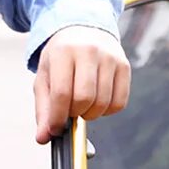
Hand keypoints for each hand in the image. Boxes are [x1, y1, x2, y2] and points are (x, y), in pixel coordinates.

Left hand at [33, 26, 130, 143]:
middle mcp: (88, 52)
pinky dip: (106, 111)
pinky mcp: (125, 66)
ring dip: (90, 114)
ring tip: (81, 105)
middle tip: (69, 111)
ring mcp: (110, 58)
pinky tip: (96, 102)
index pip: (61, 92)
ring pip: (103, 103)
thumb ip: (43, 108)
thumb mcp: (45, 76)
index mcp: (63, 52)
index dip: (57, 117)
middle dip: (74, 113)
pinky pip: (120, 102)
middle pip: (84, 99)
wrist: (82, 29)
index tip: (55, 129)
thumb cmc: (59, 58)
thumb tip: (43, 138)